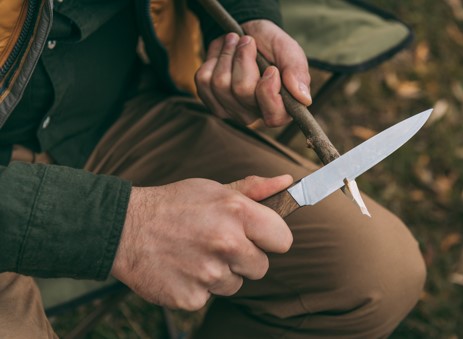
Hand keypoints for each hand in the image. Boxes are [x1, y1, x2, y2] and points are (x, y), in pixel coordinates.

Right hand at [111, 175, 292, 310]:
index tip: (259, 237)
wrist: (125, 228)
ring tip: (195, 254)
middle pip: (261, 267)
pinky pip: (209, 298)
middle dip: (245, 258)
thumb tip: (287, 182)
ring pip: (235, 284)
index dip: (271, 239)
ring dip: (220, 274)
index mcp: (237, 213)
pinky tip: (182, 268)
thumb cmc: (174, 204)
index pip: (283, 240)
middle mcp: (227, 244)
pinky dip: (198, 287)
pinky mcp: (191, 298)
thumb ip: (253, 189)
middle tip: (218, 244)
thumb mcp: (213, 188)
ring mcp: (209, 275)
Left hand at [195, 19, 310, 126]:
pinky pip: (203, 80)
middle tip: (248, 41)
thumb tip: (304, 99)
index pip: (273, 116)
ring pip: (220, 84)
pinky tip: (222, 54)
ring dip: (227, 54)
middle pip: (241, 91)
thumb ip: (297, 72)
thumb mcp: (290, 52)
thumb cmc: (273, 46)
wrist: (248, 33)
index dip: (268, 91)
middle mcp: (255, 114)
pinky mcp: (211, 101)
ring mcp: (230, 110)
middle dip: (243, 58)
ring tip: (235, 42)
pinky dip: (212, 58)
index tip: (271, 68)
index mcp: (281, 109)